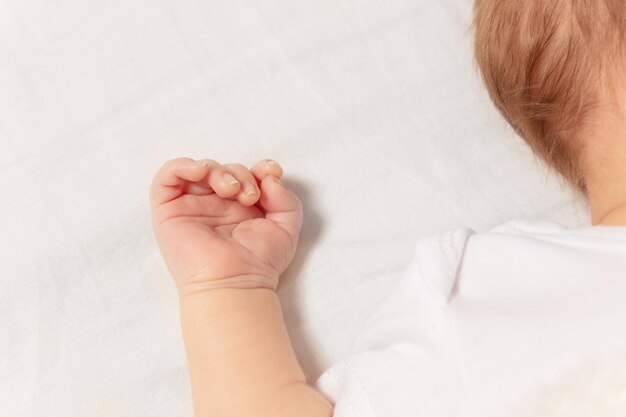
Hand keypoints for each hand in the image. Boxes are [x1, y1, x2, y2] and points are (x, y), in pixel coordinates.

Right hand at [149, 158, 302, 293]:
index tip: (271, 173)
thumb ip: (286, 199)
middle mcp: (215, 206)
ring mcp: (192, 207)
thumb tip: (270, 178)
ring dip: (219, 171)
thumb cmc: (260, 263)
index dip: (259, 168)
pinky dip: (183, 165)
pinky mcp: (169, 211)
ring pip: (200, 169)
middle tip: (250, 196)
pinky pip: (167, 177)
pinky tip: (202, 171)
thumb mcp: (286, 228)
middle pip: (225, 170)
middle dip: (241, 174)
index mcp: (240, 208)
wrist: (235, 282)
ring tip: (231, 190)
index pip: (247, 175)